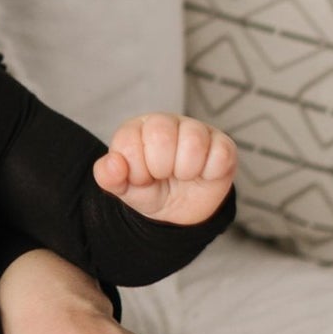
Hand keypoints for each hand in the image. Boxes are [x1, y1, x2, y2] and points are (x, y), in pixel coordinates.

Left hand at [94, 113, 236, 225]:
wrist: (181, 211)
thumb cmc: (150, 190)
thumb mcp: (124, 189)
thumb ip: (109, 177)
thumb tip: (113, 163)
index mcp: (137, 128)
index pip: (129, 142)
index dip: (135, 170)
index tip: (142, 178)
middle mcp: (166, 122)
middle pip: (161, 135)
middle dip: (159, 168)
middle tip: (162, 176)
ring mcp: (196, 130)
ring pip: (193, 141)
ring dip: (185, 170)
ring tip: (182, 175)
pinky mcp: (223, 144)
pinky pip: (221, 154)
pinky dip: (210, 173)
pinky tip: (203, 175)